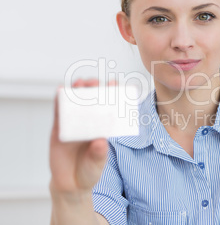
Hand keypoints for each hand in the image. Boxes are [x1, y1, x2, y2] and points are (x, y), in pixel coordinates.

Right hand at [49, 79, 108, 194]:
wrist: (70, 184)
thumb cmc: (89, 172)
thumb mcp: (97, 164)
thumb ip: (98, 154)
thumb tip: (101, 142)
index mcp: (102, 128)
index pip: (108, 108)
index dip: (111, 95)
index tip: (113, 84)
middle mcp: (89, 124)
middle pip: (91, 102)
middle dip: (93, 89)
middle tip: (94, 83)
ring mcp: (73, 125)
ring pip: (74, 104)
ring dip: (76, 91)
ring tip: (79, 83)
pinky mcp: (59, 129)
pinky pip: (59, 113)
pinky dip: (59, 101)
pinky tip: (60, 91)